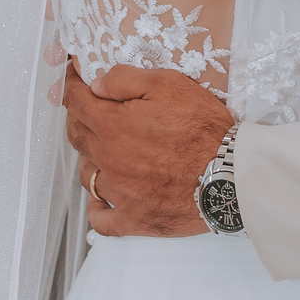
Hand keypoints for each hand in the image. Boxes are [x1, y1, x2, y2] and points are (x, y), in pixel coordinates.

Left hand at [64, 63, 233, 237]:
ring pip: (86, 175)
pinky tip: (102, 199)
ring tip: (102, 150)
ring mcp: (118, 193)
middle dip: (77, 118)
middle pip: (77, 136)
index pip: (76, 102)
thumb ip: (125, 80)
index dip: (70, 87)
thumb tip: (95, 84)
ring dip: (89, 159)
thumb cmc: (203, 128)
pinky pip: (101, 219)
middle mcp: (108, 160)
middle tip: (86, 109)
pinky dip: (97, 208)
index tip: (71, 80)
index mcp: (112, 125)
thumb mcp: (169, 84)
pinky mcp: (133, 219)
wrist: (229, 175)